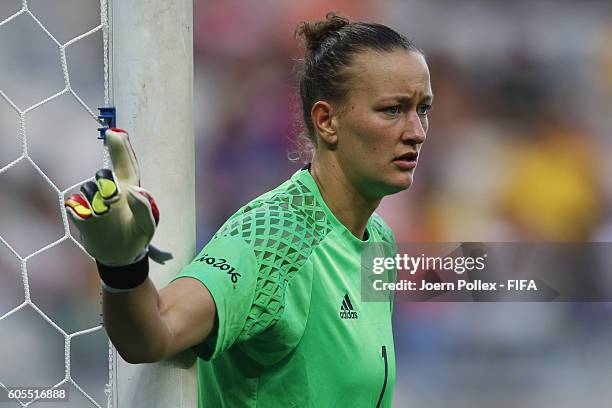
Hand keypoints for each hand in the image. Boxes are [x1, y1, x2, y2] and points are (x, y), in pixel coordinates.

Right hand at [64, 128, 170, 266]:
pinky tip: (90, 218)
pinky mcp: (79, 214)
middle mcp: (110, 190)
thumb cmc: (137, 236)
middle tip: (114, 199)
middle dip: (107, 184)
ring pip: (88, 188)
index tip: (113, 133)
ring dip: (97, 201)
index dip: (120, 147)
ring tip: (105, 215)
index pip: (125, 163)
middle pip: (103, 174)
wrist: (120, 257)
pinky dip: (81, 210)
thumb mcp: (147, 226)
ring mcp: (93, 201)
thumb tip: (132, 190)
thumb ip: (144, 209)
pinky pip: (73, 203)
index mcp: (129, 188)